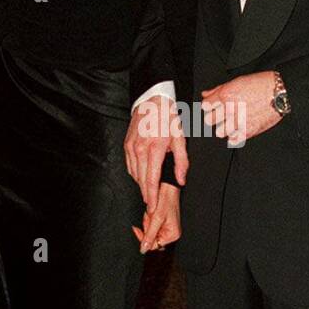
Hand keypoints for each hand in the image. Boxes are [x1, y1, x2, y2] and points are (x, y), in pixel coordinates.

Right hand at [124, 95, 187, 213]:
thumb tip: (181, 180)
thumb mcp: (180, 138)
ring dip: (141, 185)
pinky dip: (136, 174)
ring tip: (149, 193)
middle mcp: (140, 149)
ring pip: (134, 174)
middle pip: (141, 180)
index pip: (151, 180)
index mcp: (155, 149)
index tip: (152, 208)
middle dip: (146, 195)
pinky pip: (130, 166)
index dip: (151, 197)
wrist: (152, 100)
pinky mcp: (126, 145)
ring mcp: (131, 147)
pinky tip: (142, 177)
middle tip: (152, 206)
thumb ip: (182, 161)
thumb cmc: (168, 117)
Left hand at [132, 183, 180, 252]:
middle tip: (149, 216)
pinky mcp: (163, 222)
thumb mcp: (156, 219)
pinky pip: (151, 225)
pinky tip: (151, 212)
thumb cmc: (165, 200)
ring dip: (147, 221)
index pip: (153, 245)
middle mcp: (171, 233)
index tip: (137, 228)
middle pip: (151, 238)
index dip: (144, 238)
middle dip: (147, 227)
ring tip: (151, 212)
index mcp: (172, 235)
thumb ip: (149, 235)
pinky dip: (149, 218)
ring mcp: (167, 228)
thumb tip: (143, 249)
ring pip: (150, 231)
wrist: (167, 187)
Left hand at [201, 71, 279, 144]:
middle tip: (221, 115)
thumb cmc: (262, 84)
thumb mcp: (237, 81)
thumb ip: (219, 89)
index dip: (209, 106)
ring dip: (224, 128)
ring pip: (219, 132)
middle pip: (208, 120)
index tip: (213, 107)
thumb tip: (206, 94)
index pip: (205, 106)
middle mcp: (230, 109)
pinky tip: (239, 129)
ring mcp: (239, 122)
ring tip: (231, 123)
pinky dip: (234, 136)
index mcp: (226, 95)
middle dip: (214, 117)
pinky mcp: (248, 131)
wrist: (281, 93)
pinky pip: (233, 140)